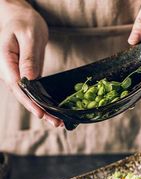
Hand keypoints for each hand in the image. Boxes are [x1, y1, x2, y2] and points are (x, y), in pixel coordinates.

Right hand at [0, 0, 61, 126]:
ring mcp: (17, 74)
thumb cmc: (23, 22)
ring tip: (57, 121)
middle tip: (56, 123)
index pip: (18, 87)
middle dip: (39, 111)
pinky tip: (52, 109)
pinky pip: (33, 91)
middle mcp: (10, 71)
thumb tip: (30, 78)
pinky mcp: (26, 75)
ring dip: (43, 109)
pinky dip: (43, 101)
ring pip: (29, 97)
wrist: (20, 17)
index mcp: (7, 62)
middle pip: (24, 96)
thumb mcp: (29, 37)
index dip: (30, 102)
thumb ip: (28, 58)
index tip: (41, 113)